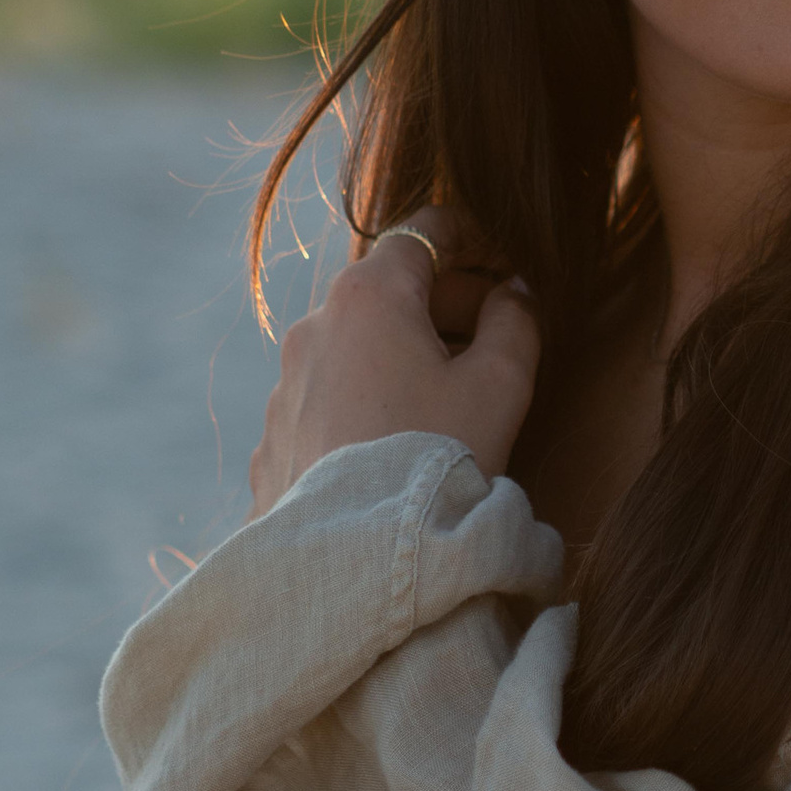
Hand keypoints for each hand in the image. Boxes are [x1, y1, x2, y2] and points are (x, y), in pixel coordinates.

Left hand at [247, 207, 539, 516]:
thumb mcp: (500, 385)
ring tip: (448, 400)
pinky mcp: (274, 438)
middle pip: (386, 289)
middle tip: (494, 334)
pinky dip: (365, 401)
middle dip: (443, 304)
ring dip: (401, 355)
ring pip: (354, 347)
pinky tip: (398, 442)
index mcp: (369, 297)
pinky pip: (328, 399)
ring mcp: (285, 385)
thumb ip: (515, 322)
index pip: (423, 232)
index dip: (471, 237)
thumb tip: (515, 293)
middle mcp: (314, 327)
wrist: (361, 558)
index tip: (502, 256)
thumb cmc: (437, 459)